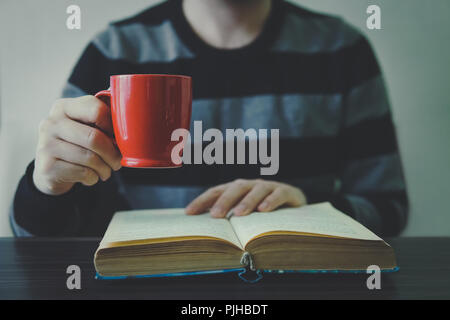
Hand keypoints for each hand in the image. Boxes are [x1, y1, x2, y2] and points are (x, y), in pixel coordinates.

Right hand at [33, 96, 121, 195]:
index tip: (118, 137)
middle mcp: (51, 123)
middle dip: (113, 154)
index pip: (96, 109)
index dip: (113, 126)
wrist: (51, 169)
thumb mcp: (85, 127)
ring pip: (90, 158)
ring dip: (105, 168)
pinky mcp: (47, 167)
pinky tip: (91, 176)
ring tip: (105, 171)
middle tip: (117, 161)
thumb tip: (129, 128)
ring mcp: (46, 145)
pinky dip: (93, 178)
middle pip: (94, 137)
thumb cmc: (77, 144)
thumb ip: (102, 121)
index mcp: (63, 107)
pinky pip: (83, 173)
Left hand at [186, 179, 306, 217]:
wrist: (294, 203)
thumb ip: (228, 217)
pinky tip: (264, 210)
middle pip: (235, 188)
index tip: (188, 213)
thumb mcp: (244, 213)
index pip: (216, 191)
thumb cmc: (263, 210)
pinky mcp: (286, 192)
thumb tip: (205, 230)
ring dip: (247, 201)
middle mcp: (250, 185)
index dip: (202, 201)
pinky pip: (278, 194)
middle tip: (216, 215)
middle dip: (224, 201)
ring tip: (238, 214)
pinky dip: (271, 201)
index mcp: (236, 189)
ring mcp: (268, 187)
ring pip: (256, 190)